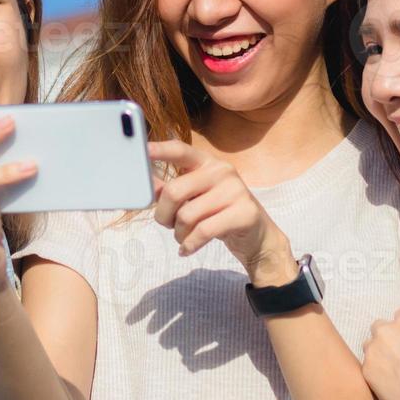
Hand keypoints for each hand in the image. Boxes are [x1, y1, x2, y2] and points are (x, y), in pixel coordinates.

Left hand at [147, 140, 294, 284]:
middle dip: (163, 214)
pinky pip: (203, 231)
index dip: (160, 150)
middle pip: (174, 191)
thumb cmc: (219, 214)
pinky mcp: (244, 213)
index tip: (141, 150)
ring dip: (178, 233)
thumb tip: (146, 184)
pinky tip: (187, 249)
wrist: (258, 236)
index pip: (180, 150)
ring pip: (187, 215)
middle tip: (167, 224)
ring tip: (183, 237)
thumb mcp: (196, 198)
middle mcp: (222, 171)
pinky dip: (189, 244)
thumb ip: (172, 189)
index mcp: (208, 163)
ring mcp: (235, 191)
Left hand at [361, 310, 399, 399]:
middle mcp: (386, 331)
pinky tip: (388, 381)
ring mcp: (373, 350)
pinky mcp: (366, 369)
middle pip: (381, 327)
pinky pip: (367, 365)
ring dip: (378, 352)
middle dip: (388, 336)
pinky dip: (375, 371)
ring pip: (370, 345)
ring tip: (393, 368)